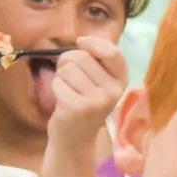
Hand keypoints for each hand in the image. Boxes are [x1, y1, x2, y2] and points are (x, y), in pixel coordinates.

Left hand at [45, 35, 128, 151]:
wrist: (75, 139)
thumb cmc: (84, 103)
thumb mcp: (98, 81)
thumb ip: (97, 58)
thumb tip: (90, 37)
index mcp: (121, 81)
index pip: (112, 52)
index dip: (93, 43)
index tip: (81, 42)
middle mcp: (113, 91)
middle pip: (82, 56)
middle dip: (68, 62)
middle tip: (71, 79)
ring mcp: (96, 101)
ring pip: (67, 68)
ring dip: (61, 76)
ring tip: (68, 90)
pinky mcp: (77, 108)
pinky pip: (58, 82)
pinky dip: (55, 88)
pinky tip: (63, 100)